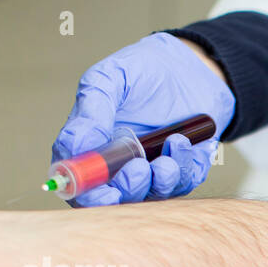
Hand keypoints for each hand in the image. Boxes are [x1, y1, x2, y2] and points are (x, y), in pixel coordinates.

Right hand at [52, 33, 235, 205]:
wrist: (190, 67)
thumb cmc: (144, 70)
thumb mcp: (110, 78)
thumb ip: (92, 109)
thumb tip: (77, 145)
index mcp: (91, 146)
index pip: (81, 186)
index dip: (89, 196)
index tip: (104, 193)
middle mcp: (119, 166)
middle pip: (117, 199)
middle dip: (129, 190)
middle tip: (140, 168)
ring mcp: (150, 172)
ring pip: (152, 196)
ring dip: (162, 179)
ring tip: (172, 144)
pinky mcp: (180, 173)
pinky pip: (182, 184)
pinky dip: (183, 166)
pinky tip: (182, 141)